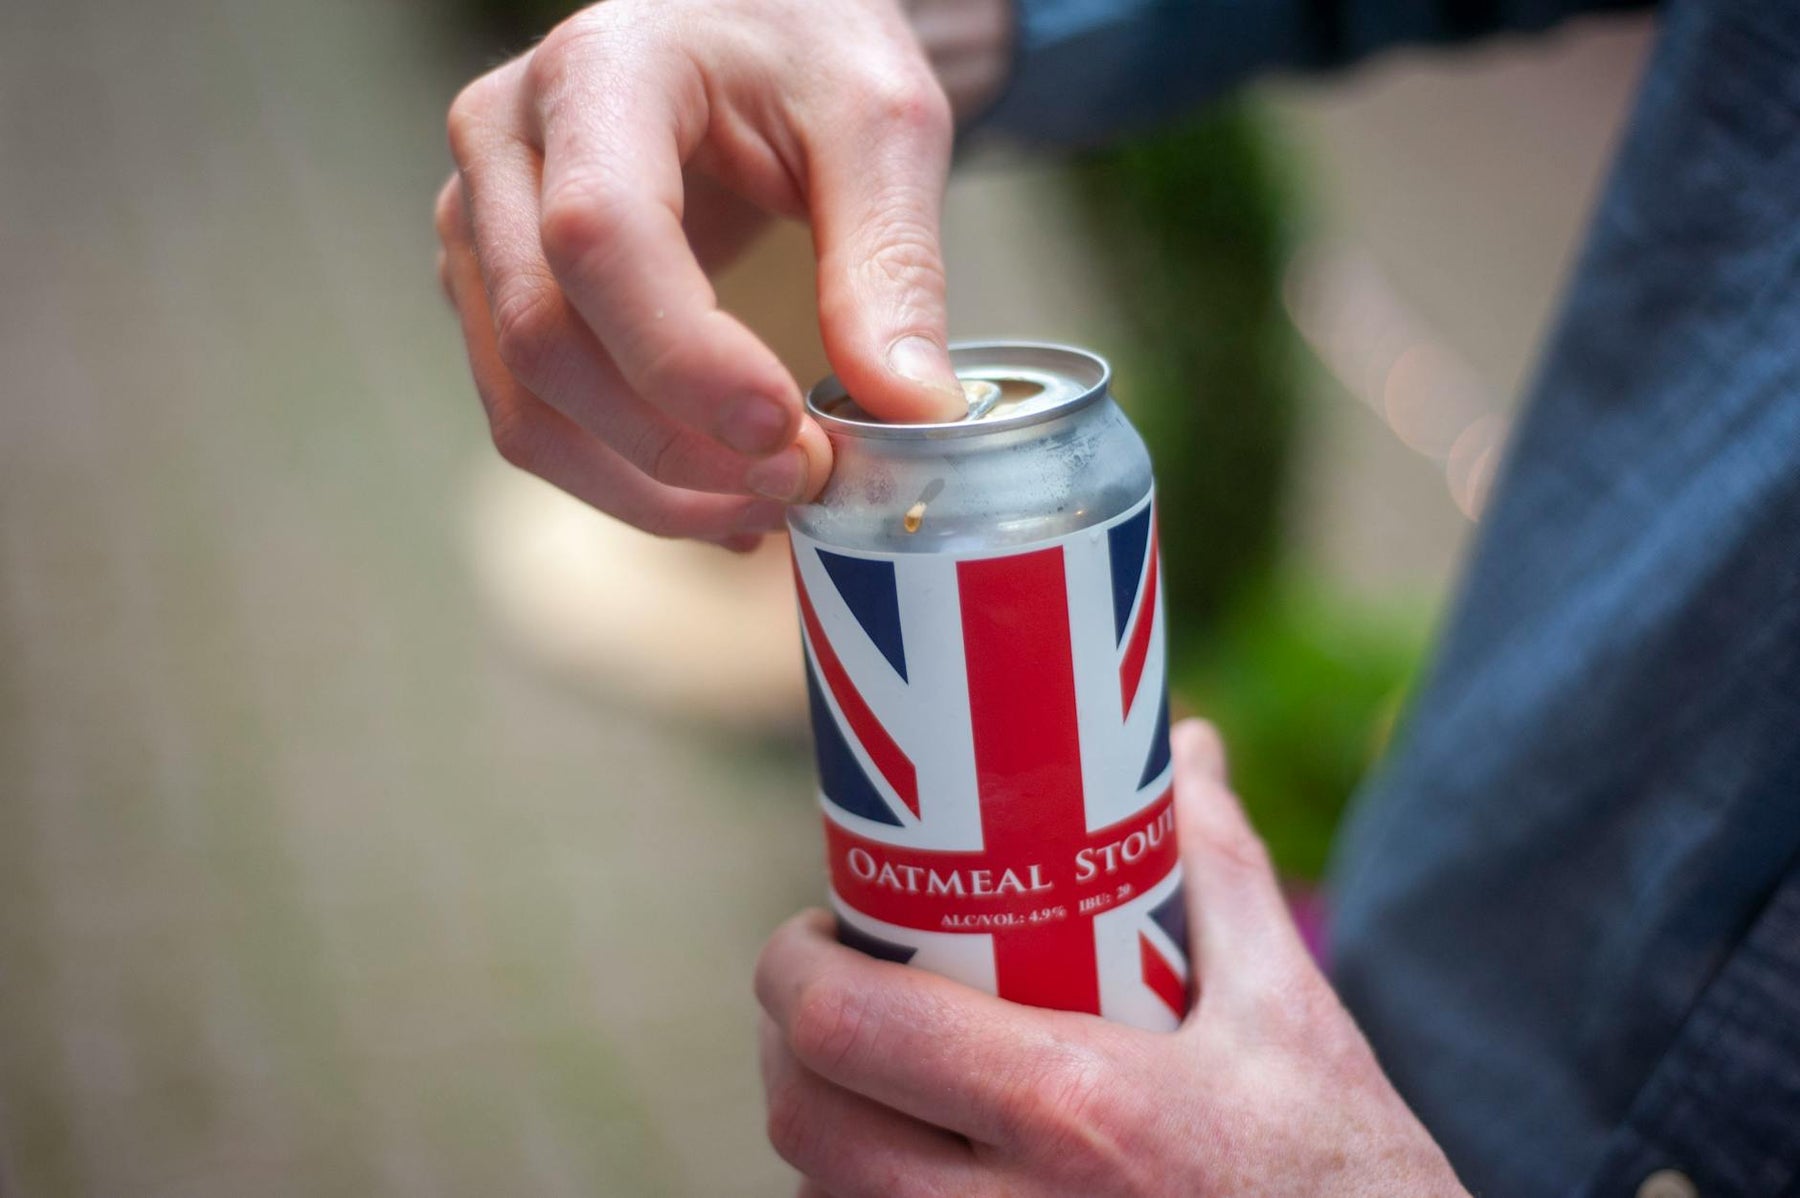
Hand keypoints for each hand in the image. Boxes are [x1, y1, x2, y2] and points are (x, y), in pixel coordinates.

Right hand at [436, 0, 1007, 546]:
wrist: (758, 26)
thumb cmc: (812, 50)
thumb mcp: (882, 126)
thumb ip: (893, 264)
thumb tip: (910, 413)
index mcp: (598, 71)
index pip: (599, 235)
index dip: (683, 358)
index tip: (788, 434)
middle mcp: (505, 141)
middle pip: (547, 340)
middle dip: (677, 445)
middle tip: (804, 480)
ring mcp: (484, 223)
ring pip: (526, 405)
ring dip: (648, 489)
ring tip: (771, 508)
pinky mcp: (496, 291)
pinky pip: (536, 418)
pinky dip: (627, 483)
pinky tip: (724, 502)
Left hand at [755, 721, 1469, 1196]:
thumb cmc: (1343, 1172)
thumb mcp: (1291, 1014)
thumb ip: (1221, 869)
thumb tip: (1188, 746)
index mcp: (1075, 1105)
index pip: (851, 1029)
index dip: (794, 970)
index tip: (817, 931)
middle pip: (807, 1125)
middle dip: (793, 1045)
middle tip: (837, 993)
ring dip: (828, 1132)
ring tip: (875, 1074)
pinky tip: (917, 1161)